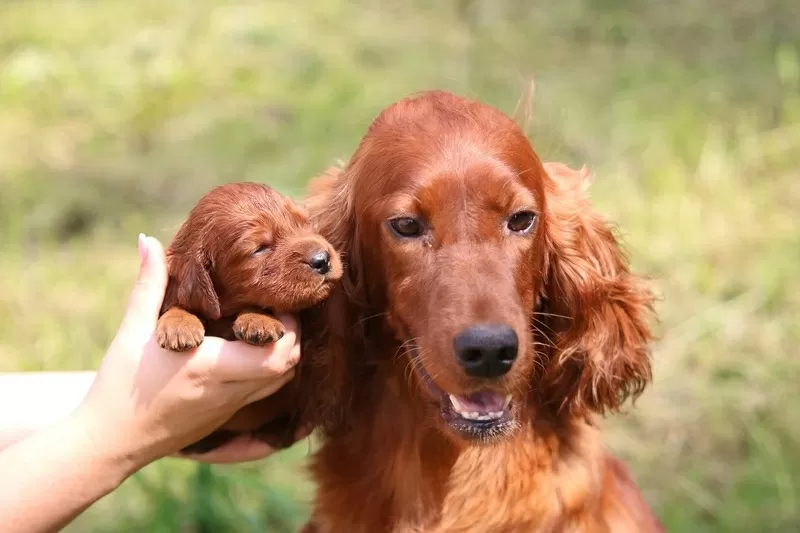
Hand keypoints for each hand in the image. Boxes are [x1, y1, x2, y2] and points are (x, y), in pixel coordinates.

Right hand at [72, 233, 302, 472]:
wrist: (106, 443)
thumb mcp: (132, 331)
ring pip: (279, 384)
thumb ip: (148, 285)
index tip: (274, 303)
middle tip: (274, 312)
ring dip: (281, 355)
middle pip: (287, 368)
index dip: (288, 329)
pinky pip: (261, 395)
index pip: (275, 355)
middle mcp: (227, 393)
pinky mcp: (223, 420)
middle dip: (291, 337)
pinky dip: (267, 372)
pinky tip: (246, 351)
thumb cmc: (118, 385)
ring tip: (261, 328)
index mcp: (210, 369)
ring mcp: (228, 410)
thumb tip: (147, 240)